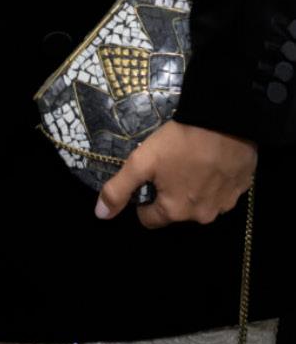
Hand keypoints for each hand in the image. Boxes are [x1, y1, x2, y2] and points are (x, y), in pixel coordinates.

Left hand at [96, 120, 256, 227]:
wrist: (225, 123)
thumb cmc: (179, 143)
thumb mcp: (141, 162)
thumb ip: (119, 189)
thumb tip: (101, 215)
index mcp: (176, 211)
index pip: (150, 219)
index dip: (142, 202)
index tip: (144, 182)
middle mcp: (202, 216)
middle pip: (176, 211)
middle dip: (168, 194)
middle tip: (166, 167)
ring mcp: (225, 205)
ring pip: (199, 202)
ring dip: (192, 189)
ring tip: (187, 163)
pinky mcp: (242, 190)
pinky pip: (221, 192)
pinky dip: (213, 182)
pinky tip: (209, 162)